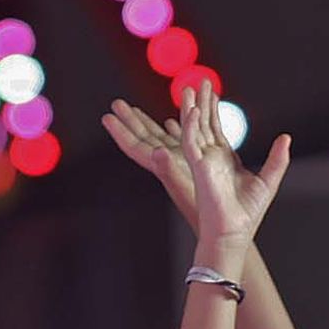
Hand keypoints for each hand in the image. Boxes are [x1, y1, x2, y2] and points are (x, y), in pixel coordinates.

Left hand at [101, 99, 197, 223]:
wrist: (221, 225)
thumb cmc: (203, 212)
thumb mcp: (184, 186)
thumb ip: (170, 168)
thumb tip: (159, 151)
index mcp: (161, 169)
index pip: (134, 147)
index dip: (120, 132)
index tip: (107, 117)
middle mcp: (167, 165)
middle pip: (144, 138)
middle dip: (130, 121)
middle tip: (117, 103)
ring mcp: (180, 164)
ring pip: (160, 138)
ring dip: (149, 123)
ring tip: (136, 109)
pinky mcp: (194, 165)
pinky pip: (181, 141)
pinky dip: (175, 129)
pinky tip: (171, 123)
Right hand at [179, 81, 288, 251]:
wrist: (235, 233)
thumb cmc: (247, 214)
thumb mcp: (269, 181)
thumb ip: (277, 159)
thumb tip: (286, 138)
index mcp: (225, 160)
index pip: (217, 129)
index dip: (214, 111)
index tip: (212, 93)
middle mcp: (211, 159)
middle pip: (204, 124)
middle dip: (202, 103)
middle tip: (201, 82)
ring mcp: (203, 163)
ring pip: (193, 130)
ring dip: (190, 109)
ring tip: (188, 90)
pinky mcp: (198, 169)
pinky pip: (191, 143)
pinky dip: (190, 127)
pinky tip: (191, 111)